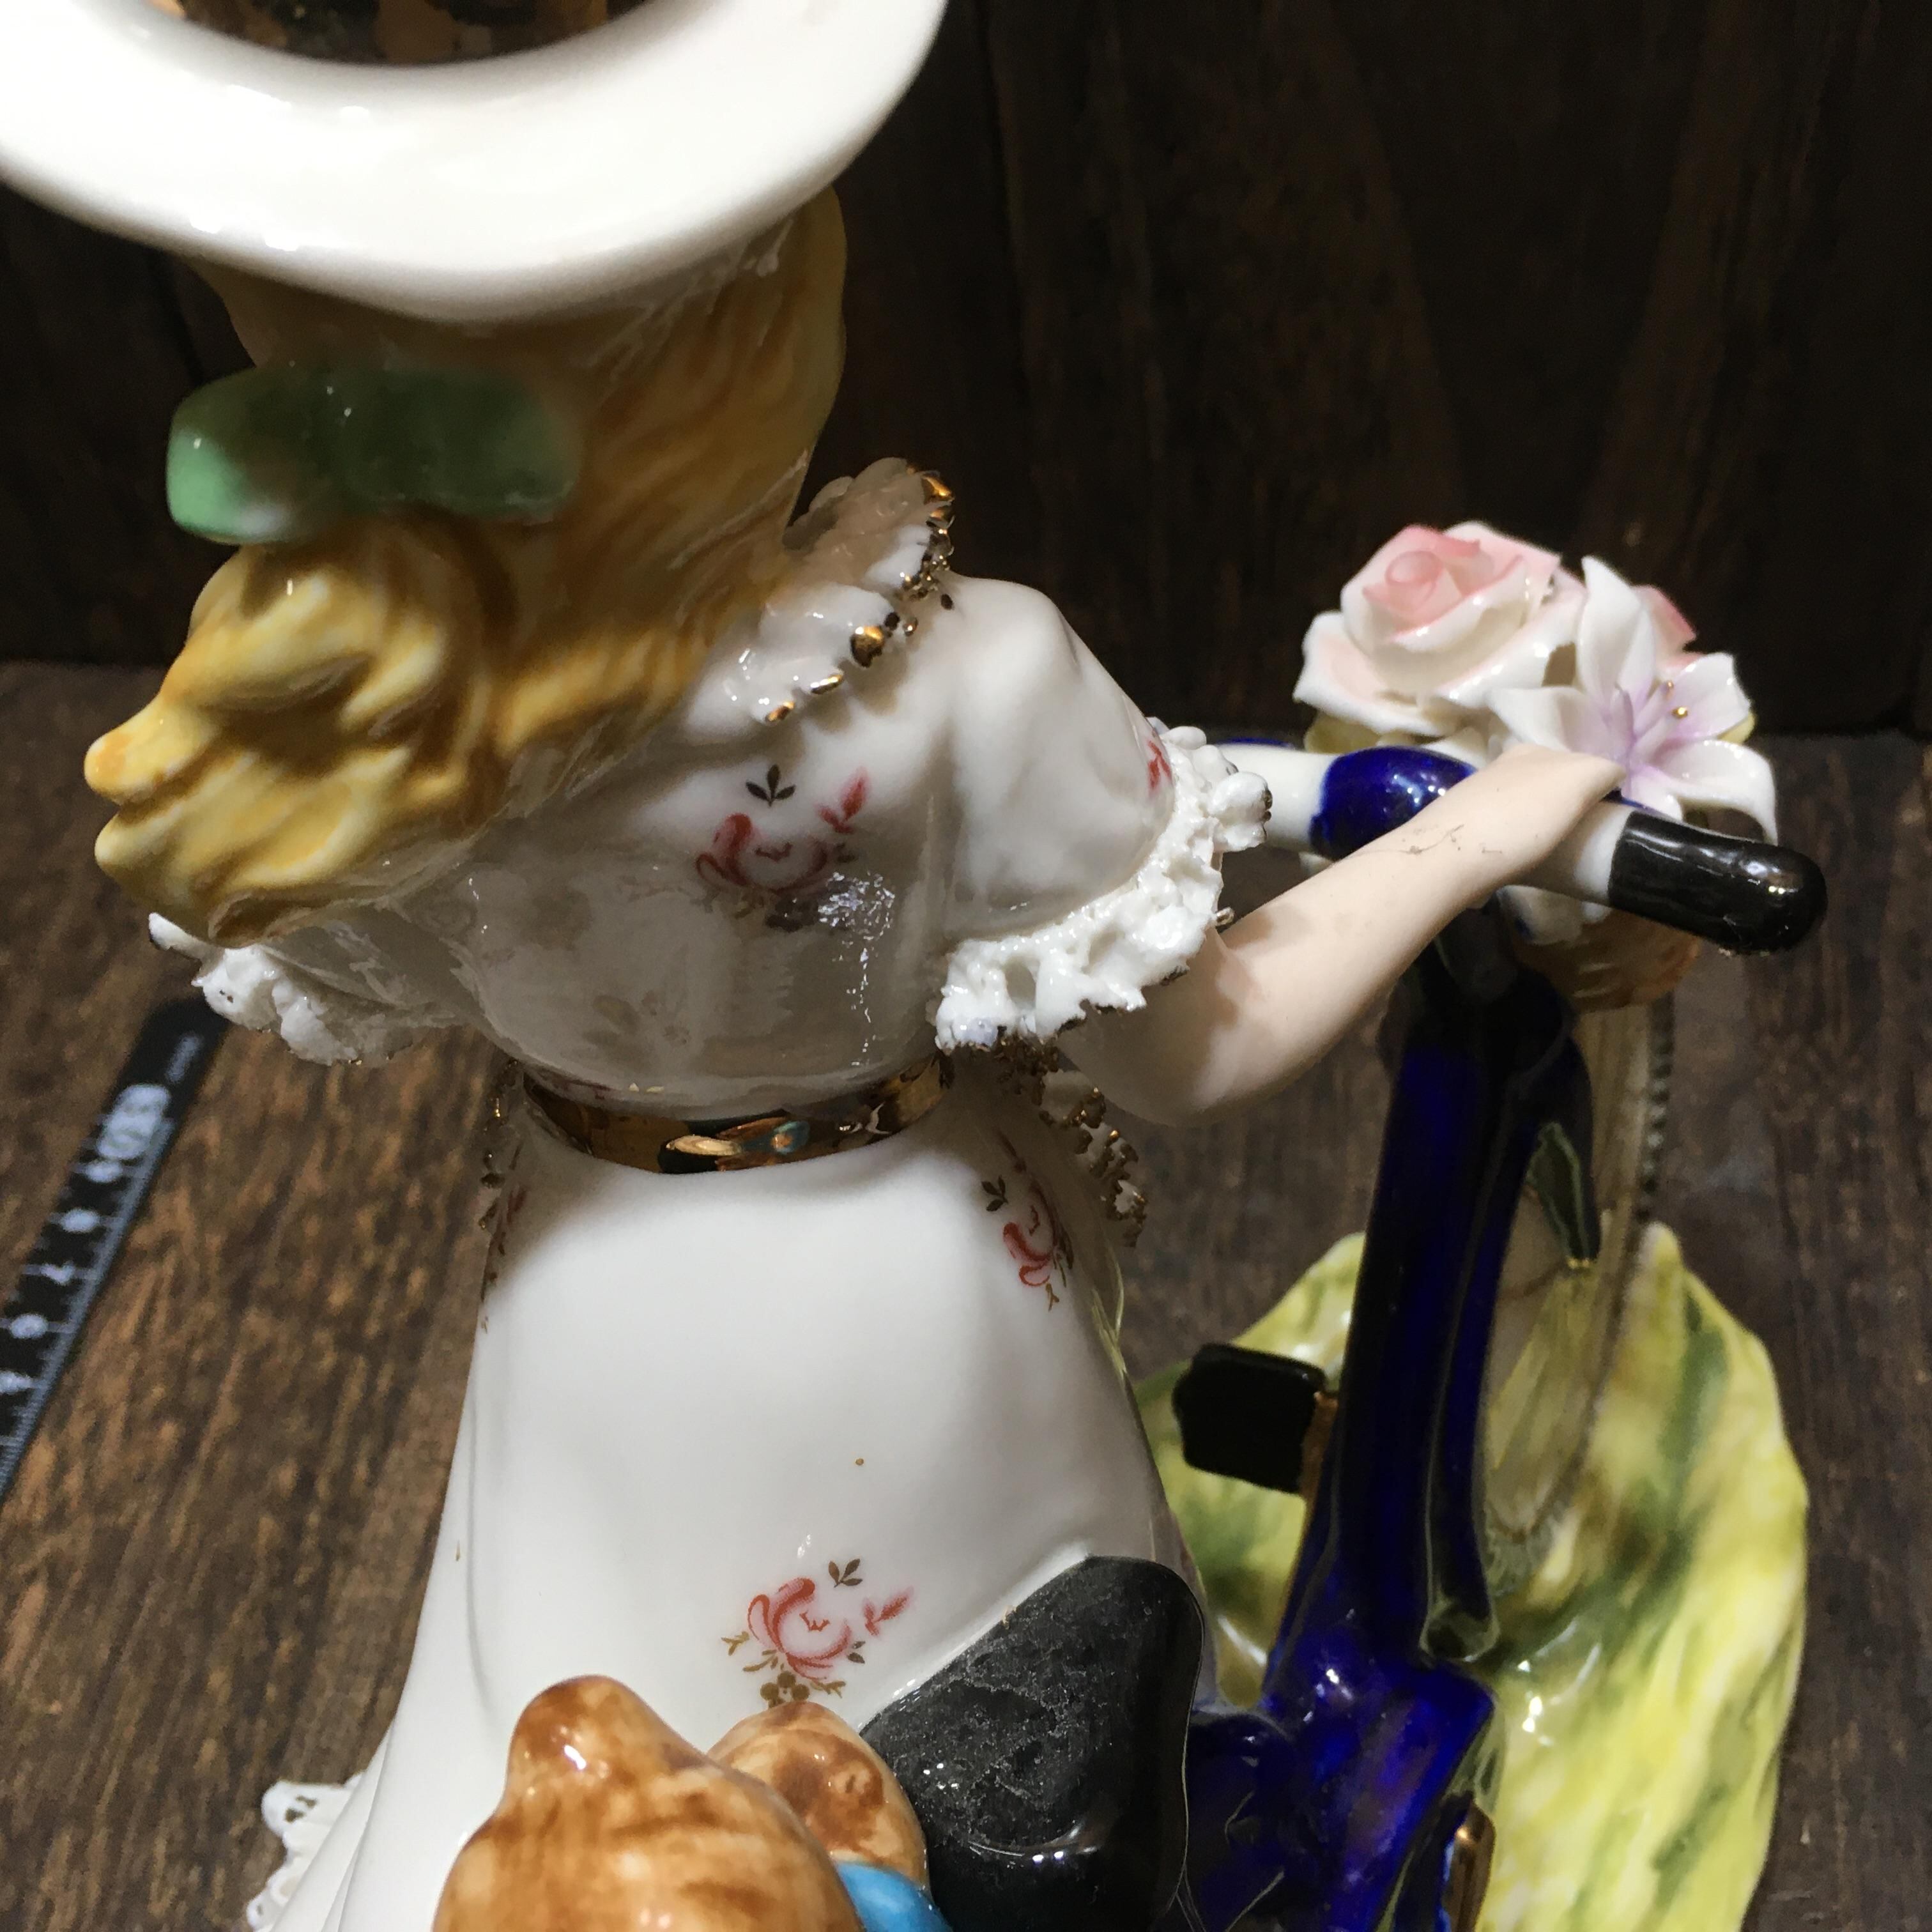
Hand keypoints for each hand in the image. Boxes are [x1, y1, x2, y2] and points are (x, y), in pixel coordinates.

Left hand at [1404, 743, 1624, 893]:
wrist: (1449, 856)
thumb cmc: (1521, 820)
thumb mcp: (1577, 781)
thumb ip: (1600, 771)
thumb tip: (1611, 775)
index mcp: (1535, 751)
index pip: (1583, 764)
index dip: (1598, 789)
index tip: (1603, 820)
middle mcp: (1506, 763)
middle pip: (1554, 779)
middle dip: (1569, 800)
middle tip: (1579, 835)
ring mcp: (1481, 792)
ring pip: (1527, 800)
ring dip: (1541, 817)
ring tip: (1549, 847)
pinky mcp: (1463, 822)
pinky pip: (1504, 823)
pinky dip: (1516, 834)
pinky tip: (1516, 853)